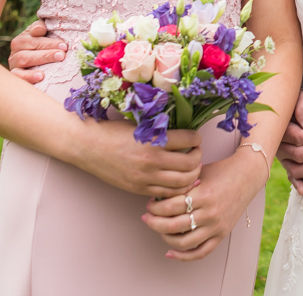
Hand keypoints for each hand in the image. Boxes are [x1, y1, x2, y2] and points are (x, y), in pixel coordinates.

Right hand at [9, 20, 65, 82]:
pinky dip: (28, 76)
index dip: (46, 34)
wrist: (41, 67)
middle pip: (30, 44)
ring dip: (42, 58)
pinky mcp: (16, 74)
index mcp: (26, 35)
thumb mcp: (49, 37)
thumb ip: (48, 30)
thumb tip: (42, 28)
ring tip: (57, 59)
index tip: (63, 44)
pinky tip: (41, 76)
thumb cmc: (48, 49)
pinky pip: (18, 75)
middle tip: (63, 53)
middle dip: (48, 48)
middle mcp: (18, 47)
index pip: (35, 31)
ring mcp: (15, 61)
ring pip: (24, 58)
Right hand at [76, 121, 201, 197]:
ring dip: (192, 174)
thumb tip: (186, 133)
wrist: (86, 145)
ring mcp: (145, 178)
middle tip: (196, 152)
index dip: (197, 138)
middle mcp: (151, 161)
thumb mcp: (141, 125)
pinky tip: (176, 179)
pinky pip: (167, 193)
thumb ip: (163, 131)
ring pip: (183, 182)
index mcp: (154, 140)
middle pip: (191, 164)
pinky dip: (177, 188)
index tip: (195, 137)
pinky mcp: (138, 189)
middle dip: (198, 157)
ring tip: (189, 166)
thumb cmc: (114, 131)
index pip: (190, 139)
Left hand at [142, 151, 265, 260]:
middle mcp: (210, 213)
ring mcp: (217, 225)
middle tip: (147, 217)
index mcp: (203, 195)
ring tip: (159, 229)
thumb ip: (180, 186)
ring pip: (183, 242)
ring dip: (165, 238)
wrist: (248, 174)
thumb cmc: (222, 170)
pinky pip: (200, 252)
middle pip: (173, 226)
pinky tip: (170, 252)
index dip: (154, 207)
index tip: (149, 204)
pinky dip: (183, 256)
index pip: (169, 207)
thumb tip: (157, 198)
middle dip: (154, 223)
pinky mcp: (222, 233)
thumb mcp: (200, 172)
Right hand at [276, 87, 302, 195]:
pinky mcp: (287, 161)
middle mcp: (278, 143)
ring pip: (294, 167)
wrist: (290, 100)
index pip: (298, 137)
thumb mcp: (301, 96)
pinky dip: (297, 183)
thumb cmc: (298, 97)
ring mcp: (282, 154)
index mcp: (280, 126)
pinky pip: (290, 174)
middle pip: (297, 153)